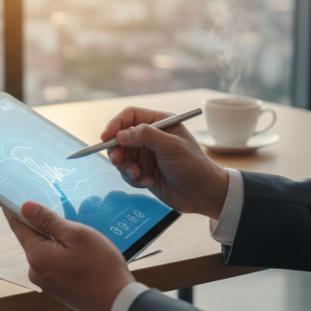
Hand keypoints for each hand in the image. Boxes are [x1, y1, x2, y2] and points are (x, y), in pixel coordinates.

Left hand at [5, 202, 134, 310]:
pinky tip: (81, 252)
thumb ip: (48, 221)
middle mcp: (36, 271)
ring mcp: (47, 283)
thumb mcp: (77, 235)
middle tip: (59, 210)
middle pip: (33, 240)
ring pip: (46, 252)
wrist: (118, 304)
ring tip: (78, 233)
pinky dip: (64, 254)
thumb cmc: (100, 267)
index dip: (15, 211)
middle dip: (43, 225)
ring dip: (57, 241)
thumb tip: (25, 207)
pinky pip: (56, 264)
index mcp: (37, 255)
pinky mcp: (59, 289)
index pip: (19, 227)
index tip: (11, 197)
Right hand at [102, 106, 228, 219]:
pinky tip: (148, 183)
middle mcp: (151, 137)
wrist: (204, 194)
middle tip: (118, 161)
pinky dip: (134, 179)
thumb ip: (145, 136)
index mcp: (160, 123)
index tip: (106, 137)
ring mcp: (147, 155)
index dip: (115, 124)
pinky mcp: (145, 172)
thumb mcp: (170, 147)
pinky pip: (128, 173)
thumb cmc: (194, 166)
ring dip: (126, 167)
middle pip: (121, 137)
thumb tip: (120, 134)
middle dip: (117, 150)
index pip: (130, 116)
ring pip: (122, 157)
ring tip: (139, 175)